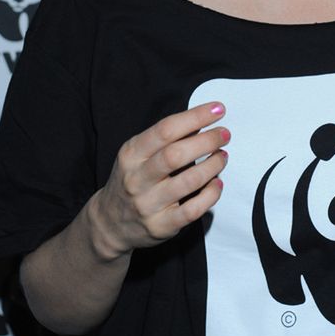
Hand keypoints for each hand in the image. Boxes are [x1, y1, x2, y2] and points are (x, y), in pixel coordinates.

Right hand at [90, 101, 228, 258]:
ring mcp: (148, 204)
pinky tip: (217, 183)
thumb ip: (165, 139)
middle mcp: (137, 178)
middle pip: (176, 154)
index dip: (194, 117)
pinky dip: (211, 194)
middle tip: (224, 134)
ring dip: (213, 165)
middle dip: (207, 140)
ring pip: (189, 181)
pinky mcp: (161, 225)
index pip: (165, 130)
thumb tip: (200, 120)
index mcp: (131, 154)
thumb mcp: (137, 154)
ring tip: (222, 156)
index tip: (217, 109)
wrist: (110, 223)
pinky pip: (193, 210)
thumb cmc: (132, 180)